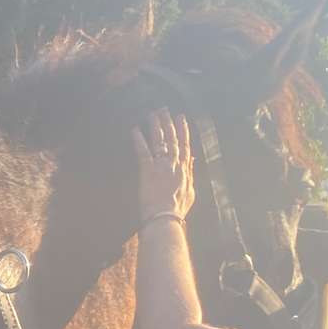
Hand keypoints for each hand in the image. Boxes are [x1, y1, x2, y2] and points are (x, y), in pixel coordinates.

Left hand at [131, 107, 195, 222]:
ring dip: (156, 126)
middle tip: (165, 109)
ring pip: (160, 141)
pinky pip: (143, 151)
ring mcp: (162, 166)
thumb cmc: (177, 210)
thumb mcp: (190, 191)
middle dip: (169, 123)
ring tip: (153, 113)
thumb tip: (192, 160)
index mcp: (184, 170)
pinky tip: (135, 129)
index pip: (184, 146)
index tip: (181, 118)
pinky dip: (139, 140)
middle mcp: (174, 164)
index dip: (183, 131)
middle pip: (172, 139)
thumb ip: (190, 173)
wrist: (166, 218)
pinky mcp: (148, 170)